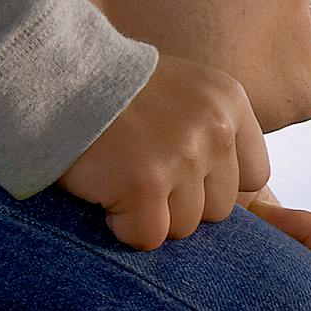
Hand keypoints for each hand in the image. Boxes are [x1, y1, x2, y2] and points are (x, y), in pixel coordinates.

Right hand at [59, 49, 268, 247]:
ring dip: (150, 216)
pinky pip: (148, 236)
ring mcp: (182, 157)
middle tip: (142, 178)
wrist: (55, 74)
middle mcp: (215, 130)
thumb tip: (243, 198)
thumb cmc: (112, 88)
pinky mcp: (145, 184)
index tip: (184, 179)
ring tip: (120, 181)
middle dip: (181, 204)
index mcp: (230, 104)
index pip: (255, 177)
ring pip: (184, 227)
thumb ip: (212, 130)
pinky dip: (122, 226)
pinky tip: (104, 195)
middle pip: (219, 209)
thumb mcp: (184, 90)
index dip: (217, 187)